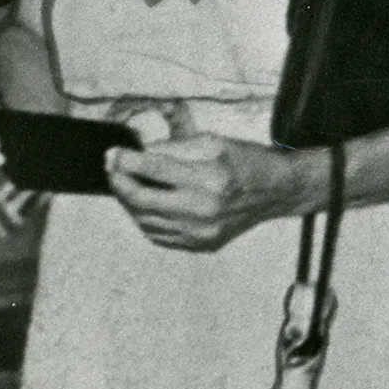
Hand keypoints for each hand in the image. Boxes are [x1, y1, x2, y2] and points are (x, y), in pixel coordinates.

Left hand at [107, 133, 324, 251]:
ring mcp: (200, 233)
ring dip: (130, 202)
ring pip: (146, 220)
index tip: (111, 154)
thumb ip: (174, 148)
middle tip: (111, 169)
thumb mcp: (213, 142)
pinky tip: (146, 204)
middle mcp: (203, 209)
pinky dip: (146, 219)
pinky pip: (159, 235)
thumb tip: (140, 154)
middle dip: (119, 183)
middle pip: (143, 200)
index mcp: (209, 178)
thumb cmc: (246, 161)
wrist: (276, 191)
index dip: (126, 161)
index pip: (154, 169)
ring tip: (127, 185)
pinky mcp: (200, 246)